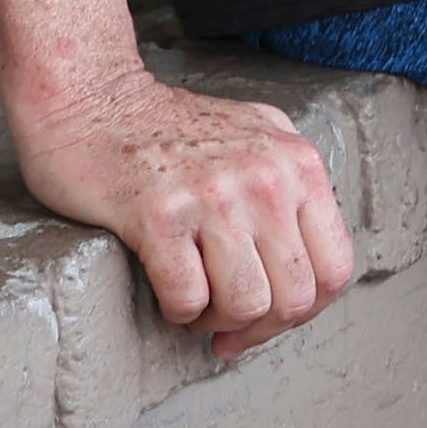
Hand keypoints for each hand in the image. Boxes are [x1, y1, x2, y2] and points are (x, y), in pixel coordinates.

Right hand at [11, 61, 359, 358]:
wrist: (90, 99)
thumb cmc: (168, 128)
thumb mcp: (257, 136)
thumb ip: (292, 185)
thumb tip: (309, 257)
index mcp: (298, 164)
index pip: (336, 268)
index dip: (306, 310)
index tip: (272, 319)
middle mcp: (267, 179)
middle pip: (294, 297)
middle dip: (260, 328)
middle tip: (228, 327)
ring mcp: (215, 196)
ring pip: (246, 305)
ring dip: (218, 322)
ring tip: (197, 305)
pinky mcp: (160, 215)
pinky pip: (189, 298)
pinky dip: (179, 311)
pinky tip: (167, 292)